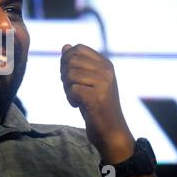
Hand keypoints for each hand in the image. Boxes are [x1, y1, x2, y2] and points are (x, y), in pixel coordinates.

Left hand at [60, 44, 134, 163]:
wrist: (111, 131)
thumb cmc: (96, 105)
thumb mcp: (86, 81)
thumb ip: (76, 64)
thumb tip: (65, 46)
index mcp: (105, 63)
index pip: (77, 48)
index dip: (67, 60)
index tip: (71, 77)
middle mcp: (107, 70)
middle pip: (71, 60)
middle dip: (65, 75)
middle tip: (73, 89)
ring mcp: (104, 83)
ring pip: (69, 75)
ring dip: (67, 89)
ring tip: (78, 98)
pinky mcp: (98, 97)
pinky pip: (72, 90)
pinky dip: (70, 99)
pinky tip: (79, 106)